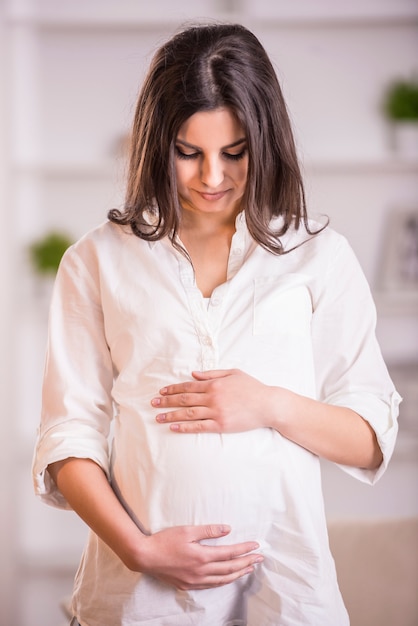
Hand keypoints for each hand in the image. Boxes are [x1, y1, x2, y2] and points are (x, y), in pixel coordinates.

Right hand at [137, 524, 262, 589]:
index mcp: (202, 556)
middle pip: (230, 568)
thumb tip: (227, 529)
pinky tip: (228, 578)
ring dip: (237, 574)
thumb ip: (208, 530)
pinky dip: (223, 582)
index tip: (256, 545)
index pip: (230, 553)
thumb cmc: (165, 541)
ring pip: (222, 580)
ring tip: (248, 569)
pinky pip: (211, 585)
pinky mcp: (188, 585)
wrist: (145, 557)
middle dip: (246, 563)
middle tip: (259, 558)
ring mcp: (195, 580)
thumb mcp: (187, 530)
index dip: (244, 549)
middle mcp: (201, 571)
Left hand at [151, 369, 273, 432]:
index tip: (161, 392)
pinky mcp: (221, 424)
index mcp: (215, 384)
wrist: (268, 404)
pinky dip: (185, 427)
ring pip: (188, 413)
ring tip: (158, 417)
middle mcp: (213, 397)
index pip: (188, 386)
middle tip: (153, 404)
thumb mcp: (233, 373)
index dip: (173, 389)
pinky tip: (174, 427)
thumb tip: (193, 374)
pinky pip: (199, 426)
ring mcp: (216, 411)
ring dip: (171, 415)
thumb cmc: (252, 388)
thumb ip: (212, 373)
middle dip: (167, 401)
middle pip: (184, 399)